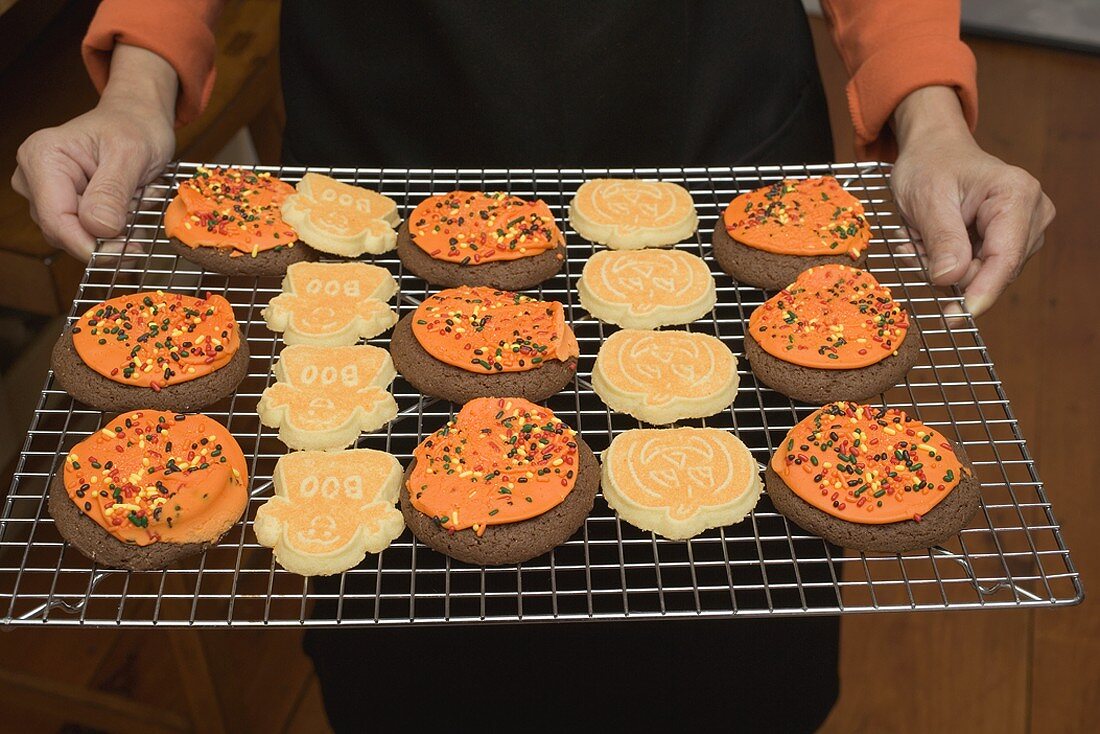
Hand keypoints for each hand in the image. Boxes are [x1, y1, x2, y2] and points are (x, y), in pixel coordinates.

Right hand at [11, 45, 176, 260]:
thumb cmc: (134, 127)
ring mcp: (47, 192)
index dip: (90, 245)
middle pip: (64, 231)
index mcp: (43, 157)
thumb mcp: (131, 154)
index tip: (127, 253)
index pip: (56, 219)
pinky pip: (87, 231)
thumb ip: (112, 192)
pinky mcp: (64, 203)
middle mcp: (35, 177)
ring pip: (77, 234)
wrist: (137, 119)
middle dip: (106, 238)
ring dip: (114, 231)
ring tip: (140, 201)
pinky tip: (133, 206)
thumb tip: (98, 228)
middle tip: (143, 223)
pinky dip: (115, 227)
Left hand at [890, 86, 1054, 316]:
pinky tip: (927, 242)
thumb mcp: (927, 199)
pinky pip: (978, 270)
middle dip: (948, 270)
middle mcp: (1032, 213)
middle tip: (909, 247)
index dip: (982, 292)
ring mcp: (1024, 229)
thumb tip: (950, 279)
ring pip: (983, 274)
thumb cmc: (930, 165)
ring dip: (943, 265)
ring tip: (916, 237)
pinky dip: (947, 263)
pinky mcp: (1010, 241)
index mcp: (1017, 195)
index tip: (958, 317)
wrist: (934, 150)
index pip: (1004, 258)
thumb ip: (942, 239)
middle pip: (993, 270)